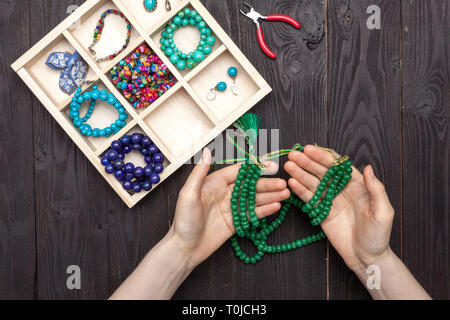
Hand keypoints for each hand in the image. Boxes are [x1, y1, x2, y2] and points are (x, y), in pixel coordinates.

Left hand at [169, 148, 290, 267]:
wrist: (184, 248)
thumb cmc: (183, 220)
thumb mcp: (188, 194)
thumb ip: (200, 172)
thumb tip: (208, 150)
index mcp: (214, 182)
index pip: (239, 172)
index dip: (255, 168)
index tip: (271, 166)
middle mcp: (225, 193)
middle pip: (250, 185)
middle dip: (267, 184)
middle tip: (283, 184)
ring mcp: (231, 208)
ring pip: (254, 199)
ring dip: (270, 196)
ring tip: (285, 194)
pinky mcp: (236, 222)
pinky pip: (252, 214)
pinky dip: (265, 210)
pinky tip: (276, 207)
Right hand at [284, 145, 394, 271]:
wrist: (367, 258)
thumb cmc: (379, 236)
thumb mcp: (383, 212)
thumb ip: (376, 190)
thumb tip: (368, 167)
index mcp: (357, 185)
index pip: (337, 165)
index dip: (323, 156)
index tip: (310, 150)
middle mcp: (341, 189)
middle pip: (321, 171)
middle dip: (307, 163)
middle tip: (293, 156)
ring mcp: (330, 200)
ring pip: (313, 183)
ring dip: (300, 174)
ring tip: (288, 167)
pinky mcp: (322, 213)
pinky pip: (310, 199)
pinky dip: (300, 191)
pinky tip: (292, 183)